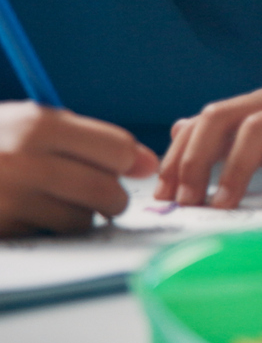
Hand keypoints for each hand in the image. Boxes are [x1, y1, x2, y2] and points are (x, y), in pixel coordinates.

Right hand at [0, 103, 156, 235]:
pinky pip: (47, 236)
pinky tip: (31, 213)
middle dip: (112, 198)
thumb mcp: (31, 123)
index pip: (117, 149)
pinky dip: (48, 229)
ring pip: (80, 220)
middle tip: (103, 195)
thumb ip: (89, 139)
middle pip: (105, 190)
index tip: (126, 167)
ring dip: (81, 217)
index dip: (128, 161)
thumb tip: (148, 164)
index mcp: (37, 125)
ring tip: (61, 201)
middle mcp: (23, 160)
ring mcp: (7, 199)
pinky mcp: (1, 228)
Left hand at [158, 83, 261, 208]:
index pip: (208, 117)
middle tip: (187, 200)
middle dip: (197, 159)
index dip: (180, 153)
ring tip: (224, 205)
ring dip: (234, 169)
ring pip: (259, 128)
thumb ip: (242, 136)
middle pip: (224, 116)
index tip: (165, 193)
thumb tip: (183, 132)